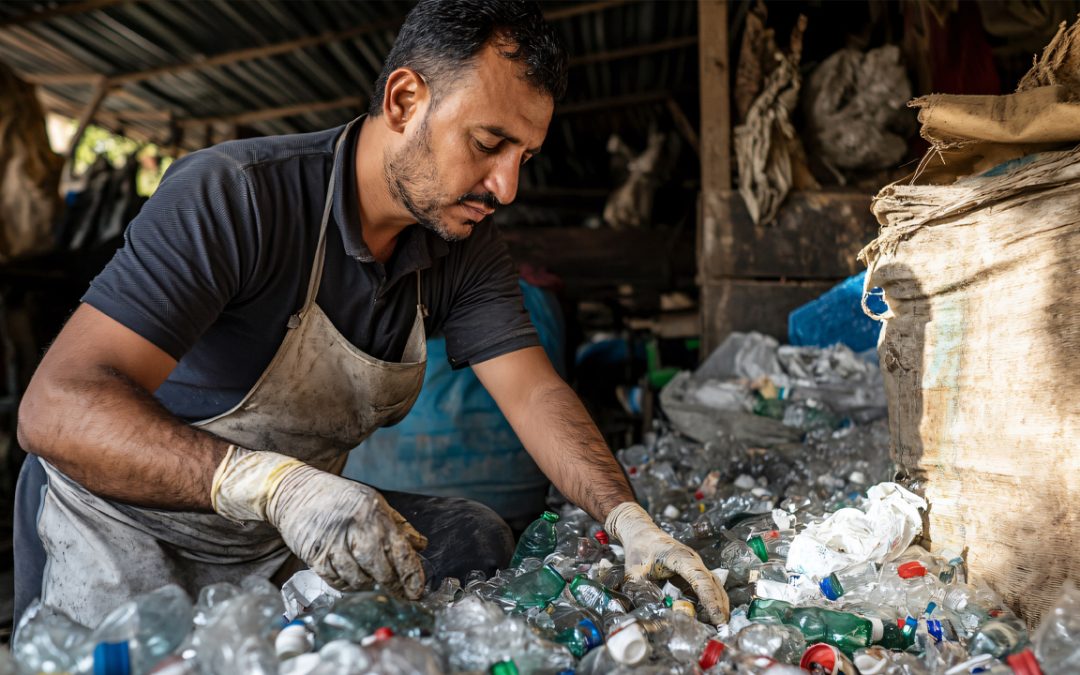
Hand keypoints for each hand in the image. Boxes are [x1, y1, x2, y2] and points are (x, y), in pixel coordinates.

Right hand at [211, 446, 427, 597]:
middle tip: (399, 593)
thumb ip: (398, 525)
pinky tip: (352, 576)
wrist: (295, 492)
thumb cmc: (338, 497)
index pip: (400, 551)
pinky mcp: (315, 557)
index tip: (417, 591)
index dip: (412, 575)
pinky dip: (347, 584)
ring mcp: (333, 544)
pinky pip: (337, 582)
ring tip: (372, 578)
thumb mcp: (373, 502)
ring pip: (359, 580)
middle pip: (382, 570)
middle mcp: (355, 529)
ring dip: (369, 584)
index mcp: (373, 514)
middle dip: (393, 585)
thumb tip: (421, 546)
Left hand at [606, 501, 729, 623]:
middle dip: (719, 605)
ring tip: (719, 624)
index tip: (716, 617)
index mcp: (679, 557)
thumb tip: (654, 615)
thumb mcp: (634, 575)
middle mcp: (692, 560)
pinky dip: (710, 599)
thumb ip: (642, 595)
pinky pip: (706, 585)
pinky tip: (708, 615)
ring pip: (713, 584)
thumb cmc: (638, 550)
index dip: (709, 599)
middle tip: (722, 628)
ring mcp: (695, 564)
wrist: (640, 532)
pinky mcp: (693, 569)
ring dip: (718, 602)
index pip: (700, 579)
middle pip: (712, 583)